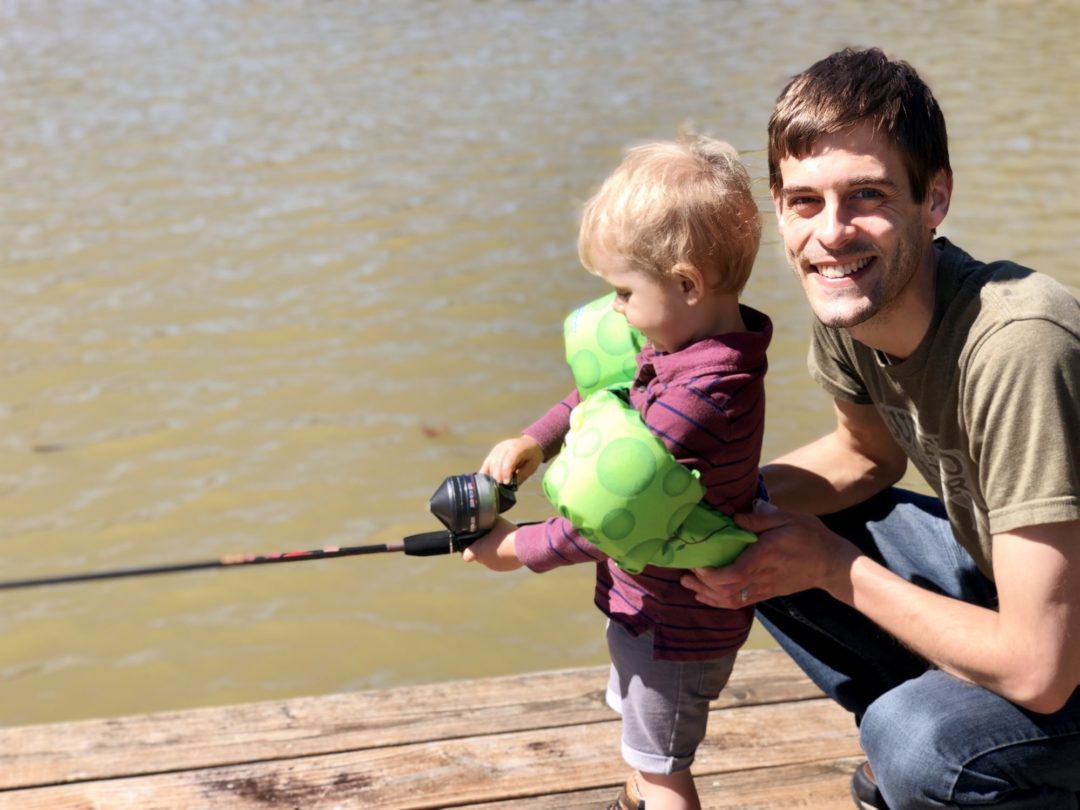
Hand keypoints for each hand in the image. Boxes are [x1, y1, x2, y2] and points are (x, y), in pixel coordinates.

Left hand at [461, 516, 522, 571]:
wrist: (521, 546)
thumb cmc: (506, 533)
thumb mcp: (495, 522)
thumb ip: (487, 520)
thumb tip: (484, 514)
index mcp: (478, 551)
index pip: (466, 555)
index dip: (469, 549)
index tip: (475, 543)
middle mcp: (484, 562)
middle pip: (480, 555)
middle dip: (484, 548)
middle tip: (491, 538)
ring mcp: (495, 566)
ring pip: (491, 559)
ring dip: (494, 552)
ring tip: (502, 542)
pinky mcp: (505, 568)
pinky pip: (501, 562)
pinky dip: (503, 556)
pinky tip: (508, 548)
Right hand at [480, 436, 542, 484]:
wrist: (529, 444)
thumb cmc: (532, 457)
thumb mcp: (532, 467)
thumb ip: (522, 476)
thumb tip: (511, 486)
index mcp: (517, 448)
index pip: (509, 460)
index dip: (506, 472)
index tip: (506, 483)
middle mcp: (505, 446)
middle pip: (497, 462)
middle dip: (498, 476)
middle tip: (501, 487)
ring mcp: (497, 449)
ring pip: (490, 463)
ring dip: (492, 475)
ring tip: (496, 485)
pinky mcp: (492, 452)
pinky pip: (486, 463)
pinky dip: (486, 472)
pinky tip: (488, 481)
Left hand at [680, 507, 860, 607]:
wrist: (832, 564)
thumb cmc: (810, 536)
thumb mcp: (788, 518)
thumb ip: (760, 519)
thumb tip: (734, 518)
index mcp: (765, 556)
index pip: (734, 573)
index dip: (712, 574)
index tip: (697, 565)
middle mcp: (762, 576)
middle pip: (727, 591)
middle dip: (703, 585)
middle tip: (685, 574)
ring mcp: (765, 588)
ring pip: (732, 600)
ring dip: (708, 596)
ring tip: (690, 585)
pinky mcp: (767, 593)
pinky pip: (741, 602)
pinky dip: (721, 601)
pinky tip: (708, 595)